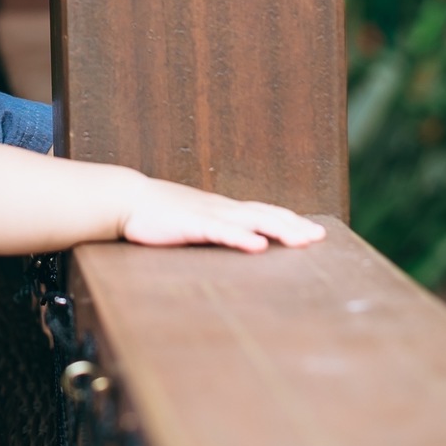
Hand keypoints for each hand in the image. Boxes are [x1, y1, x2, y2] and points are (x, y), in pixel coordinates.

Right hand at [121, 178, 326, 252]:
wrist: (127, 199)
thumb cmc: (156, 213)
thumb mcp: (191, 220)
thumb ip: (212, 228)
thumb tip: (234, 240)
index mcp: (222, 209)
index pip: (263, 211)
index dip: (289, 220)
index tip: (313, 231)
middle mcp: (221, 208)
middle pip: (265, 214)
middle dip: (294, 226)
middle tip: (319, 237)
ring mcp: (208, 215)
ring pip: (251, 220)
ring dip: (278, 229)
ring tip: (302, 240)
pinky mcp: (192, 225)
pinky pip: (222, 232)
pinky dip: (242, 238)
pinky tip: (258, 246)